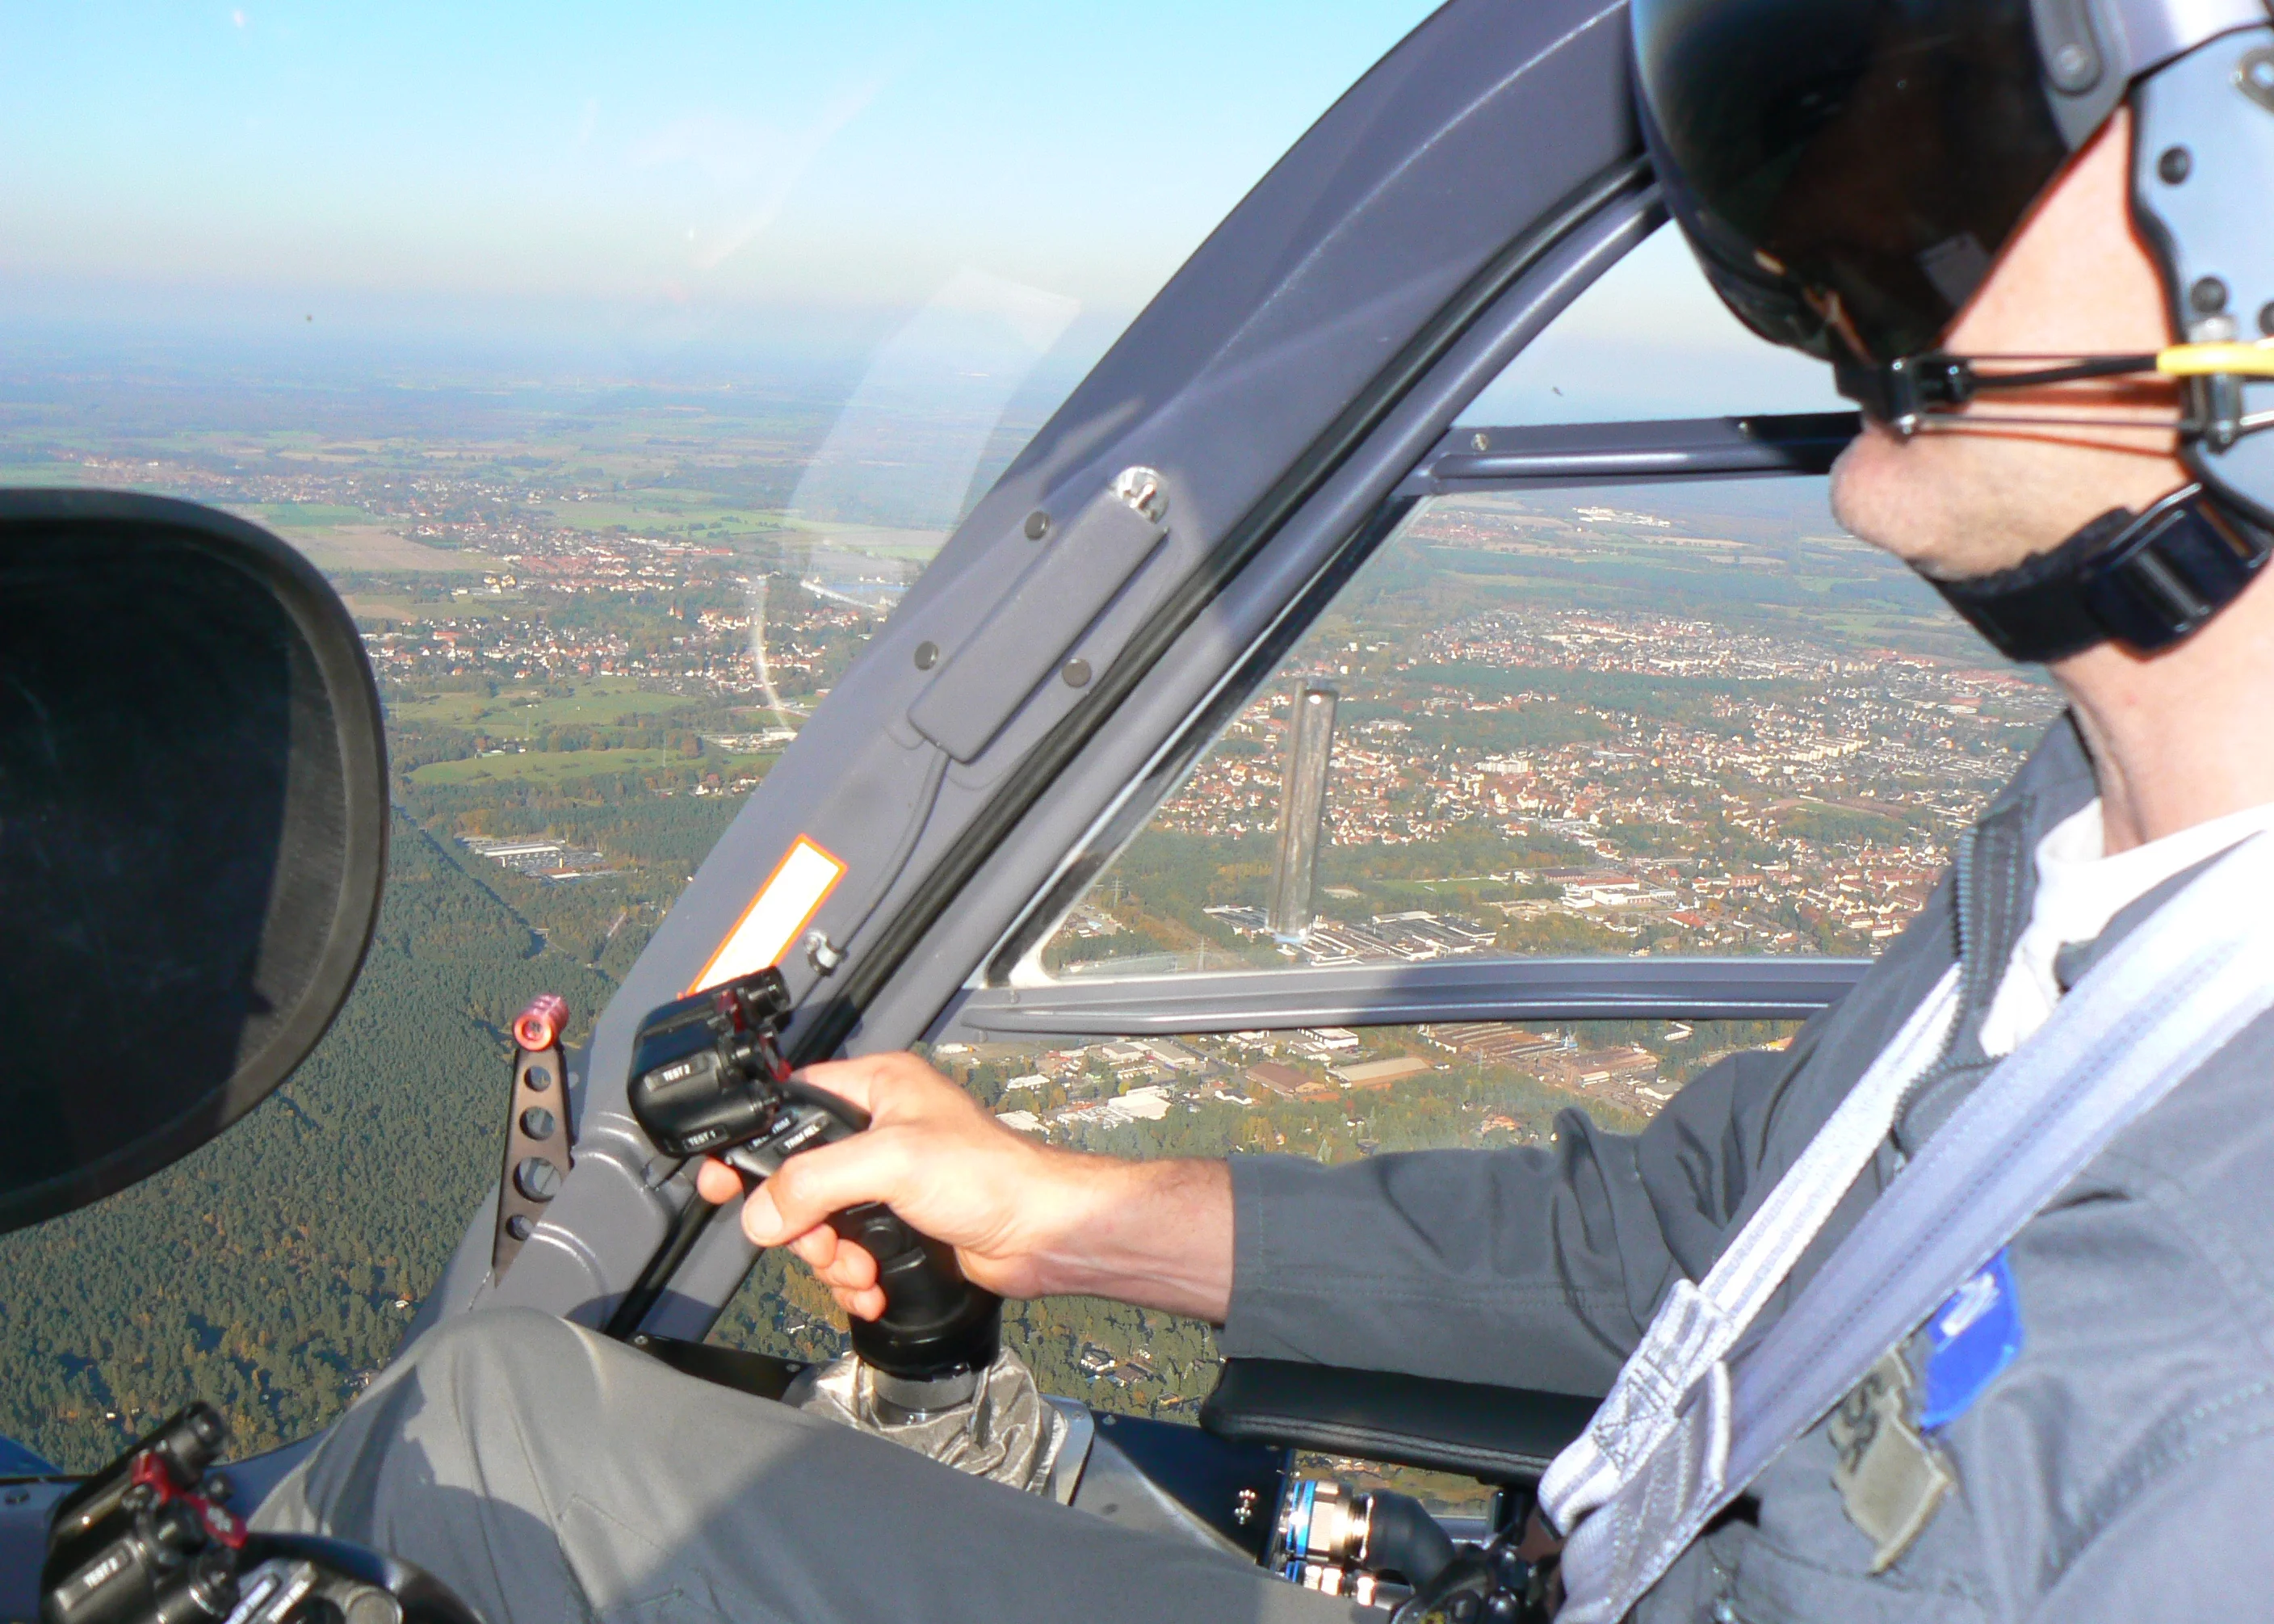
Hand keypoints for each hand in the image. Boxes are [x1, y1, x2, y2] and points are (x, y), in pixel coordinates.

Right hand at [693, 1051, 1232, 1323]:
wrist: (1043, 1234)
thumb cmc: (991, 1175)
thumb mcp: (891, 1161)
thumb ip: (814, 1180)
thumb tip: (762, 1212)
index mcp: (874, 1088)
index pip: (788, 1106)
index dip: (751, 1145)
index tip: (720, 1181)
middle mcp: (878, 1130)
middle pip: (795, 1178)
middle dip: (801, 1224)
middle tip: (819, 1242)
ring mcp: (888, 1182)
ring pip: (818, 1225)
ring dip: (828, 1259)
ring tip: (858, 1270)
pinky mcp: (899, 1226)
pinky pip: (847, 1254)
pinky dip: (851, 1278)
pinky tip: (871, 1287)